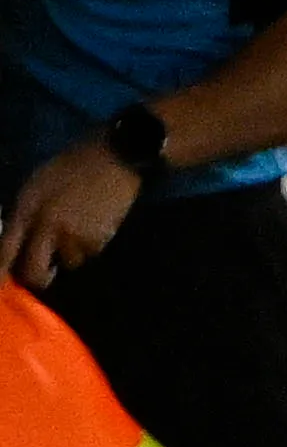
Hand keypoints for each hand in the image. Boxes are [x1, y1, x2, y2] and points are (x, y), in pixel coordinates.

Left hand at [2, 141, 144, 289]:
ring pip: (65, 263)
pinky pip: (85, 254)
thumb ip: (22, 216)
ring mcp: (76, 238)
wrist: (115, 158)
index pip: (6, 253)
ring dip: (64, 255)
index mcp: (29, 213)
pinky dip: (84, 247)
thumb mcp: (35, 186)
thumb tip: (15, 244)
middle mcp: (50, 231)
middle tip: (38, 271)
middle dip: (35, 276)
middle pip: (35, 273)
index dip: (0, 273)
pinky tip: (89, 226)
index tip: (0, 287)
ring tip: (72, 232)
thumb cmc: (70, 166)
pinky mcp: (100, 241)